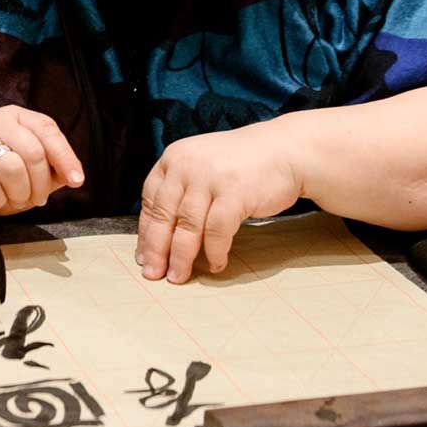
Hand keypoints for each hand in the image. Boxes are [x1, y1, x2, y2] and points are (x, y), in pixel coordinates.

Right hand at [0, 107, 84, 229]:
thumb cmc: (0, 177)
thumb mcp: (33, 169)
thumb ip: (55, 168)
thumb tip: (74, 177)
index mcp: (17, 118)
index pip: (48, 131)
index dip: (65, 158)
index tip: (76, 181)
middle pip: (33, 152)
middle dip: (40, 183)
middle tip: (37, 197)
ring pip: (12, 168)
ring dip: (20, 193)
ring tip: (15, 197)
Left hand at [136, 122, 302, 282]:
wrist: (283, 150)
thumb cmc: (240, 165)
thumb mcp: (201, 166)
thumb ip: (180, 191)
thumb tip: (158, 236)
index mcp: (174, 157)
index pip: (151, 199)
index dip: (145, 231)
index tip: (143, 255)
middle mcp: (188, 164)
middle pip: (164, 215)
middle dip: (157, 250)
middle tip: (154, 274)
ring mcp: (211, 177)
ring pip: (188, 226)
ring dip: (182, 257)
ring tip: (179, 276)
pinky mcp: (234, 191)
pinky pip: (217, 231)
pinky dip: (215, 252)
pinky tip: (216, 265)